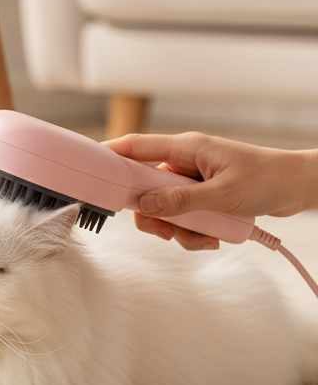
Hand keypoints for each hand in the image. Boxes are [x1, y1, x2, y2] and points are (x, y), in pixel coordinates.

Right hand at [104, 131, 317, 251]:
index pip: (134, 147)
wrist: (298, 187)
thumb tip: (146, 206)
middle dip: (152, 214)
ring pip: (164, 208)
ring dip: (177, 229)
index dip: (107, 157)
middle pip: (145, 187)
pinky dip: (192, 232)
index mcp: (185, 147)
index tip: (87, 172)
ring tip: (202, 237)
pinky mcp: (202, 197)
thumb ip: (182, 200)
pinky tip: (213, 236)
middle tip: (163, 230)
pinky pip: (182, 217)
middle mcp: (184, 162)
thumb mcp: (223, 194)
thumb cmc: (268, 178)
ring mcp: (192, 180)